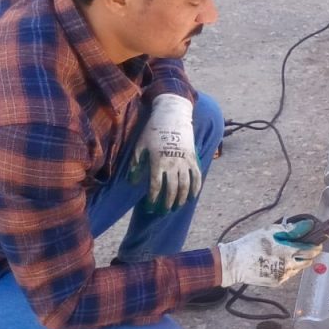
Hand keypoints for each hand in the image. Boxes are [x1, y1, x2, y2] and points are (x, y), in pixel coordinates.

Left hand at [130, 94, 199, 211]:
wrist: (172, 116)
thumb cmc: (153, 130)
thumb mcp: (140, 145)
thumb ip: (136, 164)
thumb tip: (132, 182)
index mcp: (158, 161)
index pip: (156, 185)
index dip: (153, 198)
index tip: (150, 205)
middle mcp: (172, 164)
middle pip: (172, 189)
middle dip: (167, 203)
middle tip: (163, 211)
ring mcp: (185, 161)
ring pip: (185, 185)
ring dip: (181, 198)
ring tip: (177, 207)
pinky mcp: (193, 158)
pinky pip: (196, 176)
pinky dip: (195, 188)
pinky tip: (191, 197)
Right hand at [218, 220, 322, 287]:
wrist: (235, 263)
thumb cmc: (251, 244)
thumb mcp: (270, 231)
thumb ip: (291, 230)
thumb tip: (308, 225)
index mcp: (287, 251)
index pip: (312, 249)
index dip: (316, 244)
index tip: (316, 240)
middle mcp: (288, 266)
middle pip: (308, 260)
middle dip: (308, 253)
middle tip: (302, 246)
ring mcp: (283, 276)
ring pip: (299, 268)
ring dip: (297, 260)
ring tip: (285, 253)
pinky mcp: (277, 282)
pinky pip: (289, 274)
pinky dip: (288, 267)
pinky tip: (277, 261)